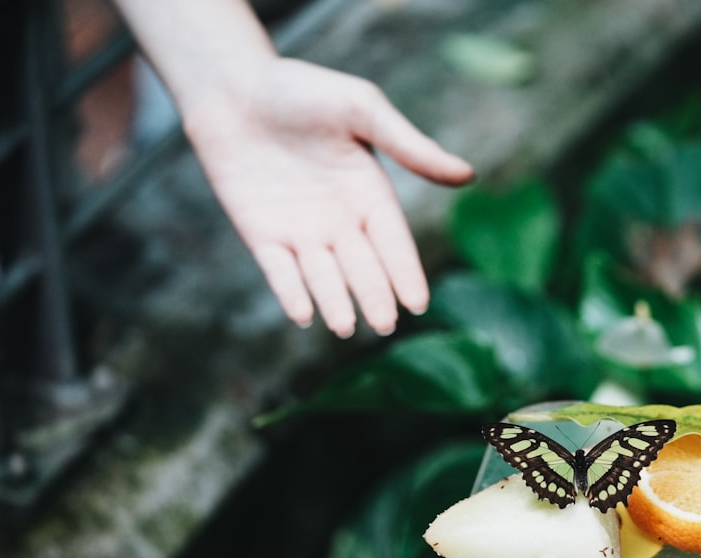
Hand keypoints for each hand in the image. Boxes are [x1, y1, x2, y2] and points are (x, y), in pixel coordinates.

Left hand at [181, 58, 473, 336]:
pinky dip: (291, 291)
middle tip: (385, 325)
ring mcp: (300, 229)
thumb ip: (410, 146)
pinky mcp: (262, 235)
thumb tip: (467, 175)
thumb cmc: (302, 89)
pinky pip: (280, 270)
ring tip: (345, 327)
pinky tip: (302, 315)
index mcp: (369, 192)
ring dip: (334, 301)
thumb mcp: (363, 109)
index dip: (405, 271)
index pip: (393, 241)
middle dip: (373, 295)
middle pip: (361, 265)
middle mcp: (339, 219)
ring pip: (322, 275)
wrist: (232, 86)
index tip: (418, 303)